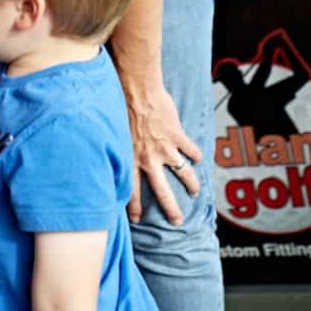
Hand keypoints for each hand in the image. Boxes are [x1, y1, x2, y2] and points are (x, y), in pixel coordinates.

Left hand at [123, 77, 203, 225]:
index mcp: (130, 158)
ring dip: (190, 183)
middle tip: (177, 221)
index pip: (131, 190)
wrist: (136, 89)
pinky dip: (196, 154)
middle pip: (162, 191)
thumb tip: (112, 156)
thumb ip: (118, 148)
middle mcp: (148, 158)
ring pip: (183, 173)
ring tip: (194, 191)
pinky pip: (191, 150)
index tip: (138, 219)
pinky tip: (197, 157)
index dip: (134, 206)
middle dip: (171, 209)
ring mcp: (165, 148)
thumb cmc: (120, 106)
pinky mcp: (177, 136)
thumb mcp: (113, 133)